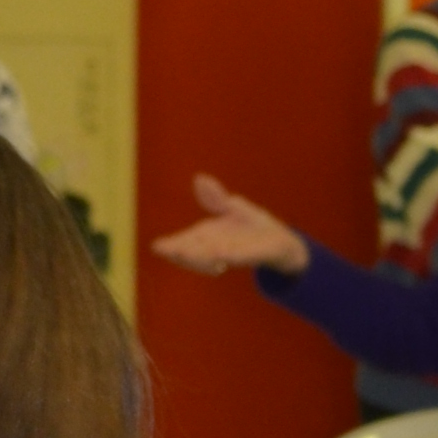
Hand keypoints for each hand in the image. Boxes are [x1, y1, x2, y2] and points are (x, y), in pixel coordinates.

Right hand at [154, 173, 308, 279]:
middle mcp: (216, 248)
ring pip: (213, 258)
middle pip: (194, 253)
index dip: (170, 245)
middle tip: (172, 251)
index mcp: (208, 236)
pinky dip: (230, 256)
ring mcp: (234, 254)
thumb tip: (199, 178)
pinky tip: (221, 258)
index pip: (184, 241)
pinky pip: (240, 256)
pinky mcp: (253, 255)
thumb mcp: (232, 207)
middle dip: (183, 253)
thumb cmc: (252, 225)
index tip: (157, 247)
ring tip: (188, 253)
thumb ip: (215, 198)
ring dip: (202, 259)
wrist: (281, 241)